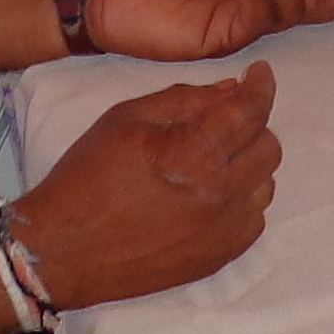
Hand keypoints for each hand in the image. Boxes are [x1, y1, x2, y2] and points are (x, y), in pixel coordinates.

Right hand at [12, 65, 282, 305]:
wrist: (64, 249)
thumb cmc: (87, 177)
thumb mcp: (126, 118)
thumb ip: (184, 99)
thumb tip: (230, 89)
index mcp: (192, 153)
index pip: (250, 111)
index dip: (261, 87)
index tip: (260, 75)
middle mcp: (218, 194)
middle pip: (268, 148)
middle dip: (253, 124)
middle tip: (225, 119)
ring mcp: (222, 231)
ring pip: (265, 185)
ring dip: (249, 164)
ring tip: (215, 160)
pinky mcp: (218, 258)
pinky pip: (253, 220)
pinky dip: (242, 200)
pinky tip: (211, 194)